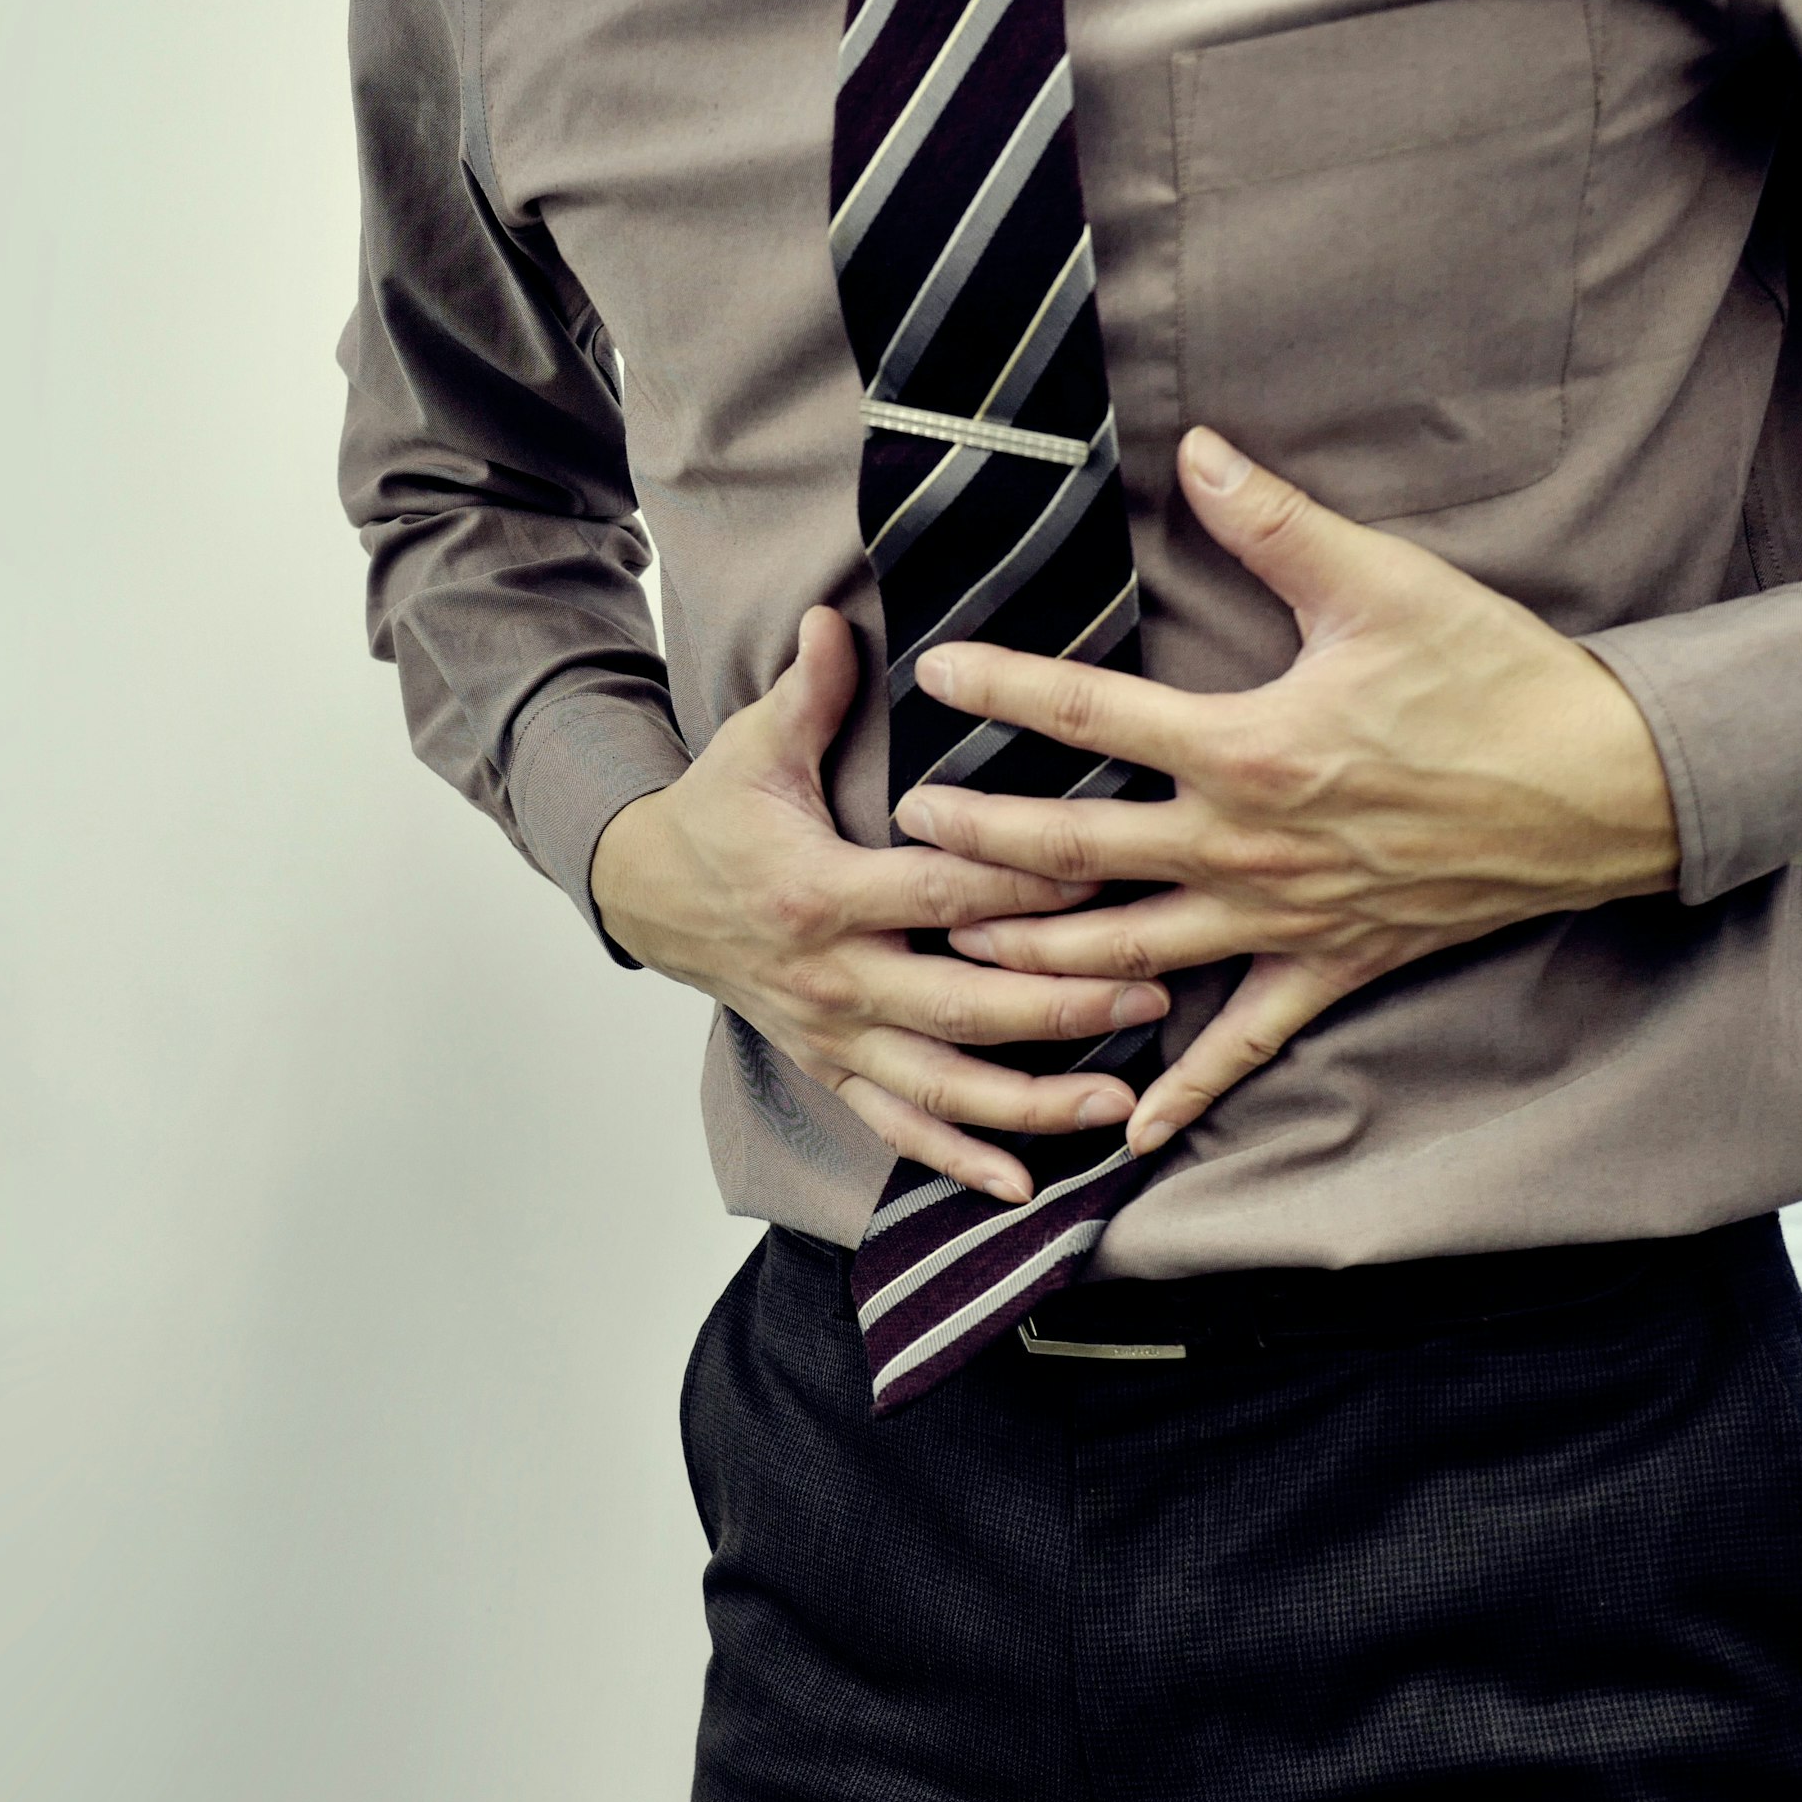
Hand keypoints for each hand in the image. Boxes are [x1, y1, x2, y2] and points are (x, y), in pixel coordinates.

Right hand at [590, 606, 1173, 1205]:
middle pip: (962, 1003)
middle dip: (1062, 1003)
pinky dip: (960, 1162)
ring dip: (1032, 1101)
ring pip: (942, 1085)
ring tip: (1119, 1101)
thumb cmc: (718, 814)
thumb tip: (838, 617)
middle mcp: (832, 977)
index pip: (941, 891)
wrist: (647, 896)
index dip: (1022, 882)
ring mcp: (833, 1034)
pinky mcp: (831, 1069)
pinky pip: (900, 1128)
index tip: (1105, 866)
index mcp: (820, 891)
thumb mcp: (754, 745)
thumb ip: (811, 689)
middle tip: (1154, 990)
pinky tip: (1027, 1185)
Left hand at [899, 425, 1680, 1157]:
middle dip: (984, 843)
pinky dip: (1185, 1088)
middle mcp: (1248, 846)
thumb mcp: (1383, 583)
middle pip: (1080, 852)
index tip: (933, 675)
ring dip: (1041, 960)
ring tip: (959, 952)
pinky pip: (1246, 1041)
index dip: (1002, 690)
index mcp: (1247, 747)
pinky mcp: (1334, 964)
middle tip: (908, 829)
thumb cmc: (1497, 678)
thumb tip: (1196, 449)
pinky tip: (1126, 1128)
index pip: (1091, 715)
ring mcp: (1286, 918)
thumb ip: (1274, 523)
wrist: (1606, 788)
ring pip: (1132, 956)